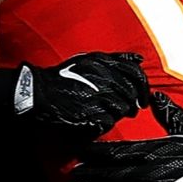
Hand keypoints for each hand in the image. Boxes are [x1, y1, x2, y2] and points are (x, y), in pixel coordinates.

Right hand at [17, 51, 151, 140]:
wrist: (38, 92)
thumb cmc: (64, 77)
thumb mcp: (89, 60)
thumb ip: (116, 58)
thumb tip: (139, 58)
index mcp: (104, 63)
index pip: (135, 74)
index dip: (143, 88)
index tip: (144, 98)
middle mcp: (103, 77)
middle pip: (131, 94)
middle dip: (133, 104)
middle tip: (131, 110)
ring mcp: (97, 95)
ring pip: (122, 109)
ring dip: (118, 113)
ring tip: (108, 113)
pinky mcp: (90, 113)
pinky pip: (109, 121)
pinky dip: (105, 123)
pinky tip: (97, 120)